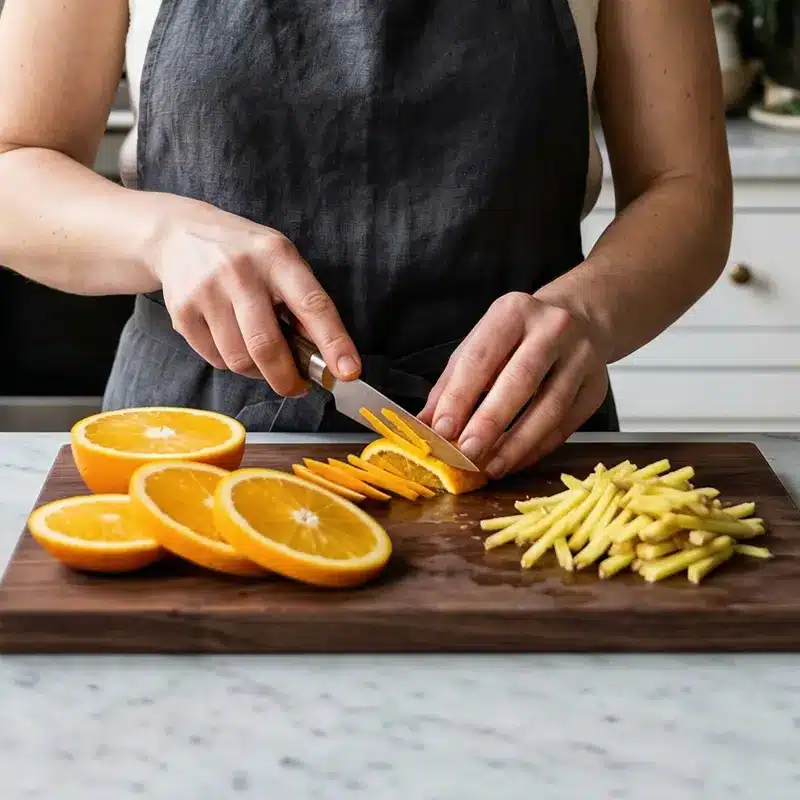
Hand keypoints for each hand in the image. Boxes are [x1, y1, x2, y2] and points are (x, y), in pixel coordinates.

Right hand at [149, 197, 359, 396]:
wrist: (178, 235)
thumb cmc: (244, 254)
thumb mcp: (281, 260)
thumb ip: (302, 302)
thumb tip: (325, 354)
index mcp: (277, 257)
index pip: (312, 305)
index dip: (334, 343)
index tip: (348, 372)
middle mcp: (240, 272)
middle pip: (267, 346)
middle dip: (287, 379)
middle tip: (298, 388)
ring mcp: (207, 291)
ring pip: (239, 360)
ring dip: (258, 372)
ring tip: (263, 360)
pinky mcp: (182, 312)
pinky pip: (215, 359)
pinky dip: (231, 363)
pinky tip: (234, 343)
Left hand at [418, 292, 608, 477]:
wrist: (580, 319)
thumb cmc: (518, 336)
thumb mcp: (481, 345)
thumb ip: (452, 384)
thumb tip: (424, 425)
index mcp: (513, 312)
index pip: (482, 357)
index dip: (460, 396)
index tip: (442, 430)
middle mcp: (552, 328)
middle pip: (520, 380)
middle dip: (490, 422)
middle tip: (466, 453)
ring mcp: (581, 357)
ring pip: (549, 408)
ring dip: (517, 443)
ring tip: (490, 466)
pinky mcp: (596, 387)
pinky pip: (565, 425)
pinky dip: (537, 448)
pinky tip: (515, 461)